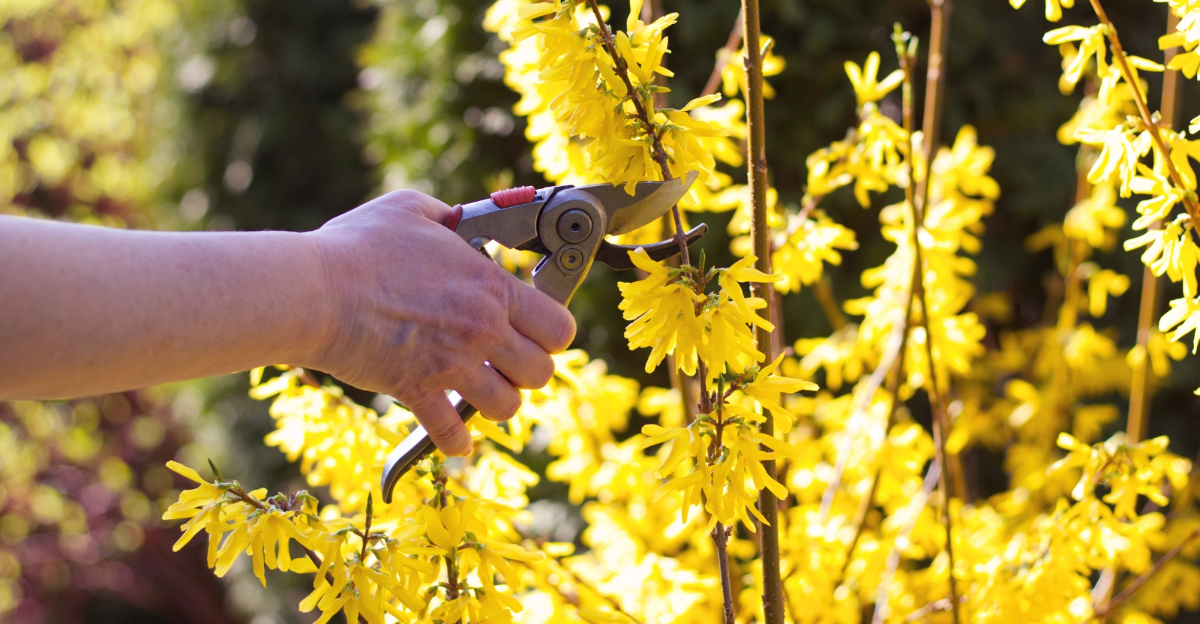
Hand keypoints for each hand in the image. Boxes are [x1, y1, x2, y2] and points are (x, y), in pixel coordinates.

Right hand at [302, 190, 575, 456]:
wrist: (313, 290)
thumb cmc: (357, 247)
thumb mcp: (409, 210)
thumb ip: (446, 216)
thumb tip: (457, 219)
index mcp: (490, 286)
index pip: (559, 326)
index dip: (552, 332)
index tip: (535, 330)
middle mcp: (482, 329)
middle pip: (542, 372)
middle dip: (528, 370)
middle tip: (506, 361)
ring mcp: (452, 364)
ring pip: (508, 407)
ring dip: (497, 402)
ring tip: (481, 390)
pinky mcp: (417, 391)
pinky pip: (452, 434)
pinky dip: (456, 441)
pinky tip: (455, 436)